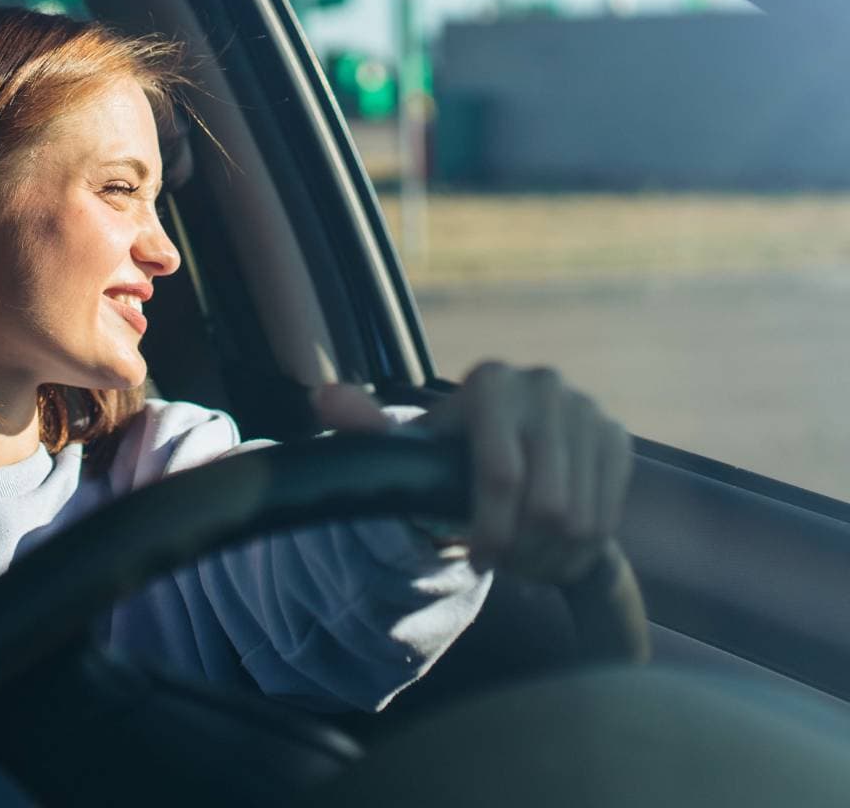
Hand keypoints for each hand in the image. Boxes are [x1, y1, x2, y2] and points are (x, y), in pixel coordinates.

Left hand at [312, 361, 631, 583]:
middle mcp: (545, 385)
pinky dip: (580, 549)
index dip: (489, 531)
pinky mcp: (617, 437)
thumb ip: (368, 428)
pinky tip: (554, 544)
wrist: (518, 460)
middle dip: (521, 548)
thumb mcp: (412, 449)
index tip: (477, 558)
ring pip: (581, 519)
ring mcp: (588, 408)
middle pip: (547, 506)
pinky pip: (606, 517)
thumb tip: (323, 398)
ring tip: (524, 554)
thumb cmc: (453, 457)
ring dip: (550, 555)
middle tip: (502, 557)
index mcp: (492, 383)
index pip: (500, 477)